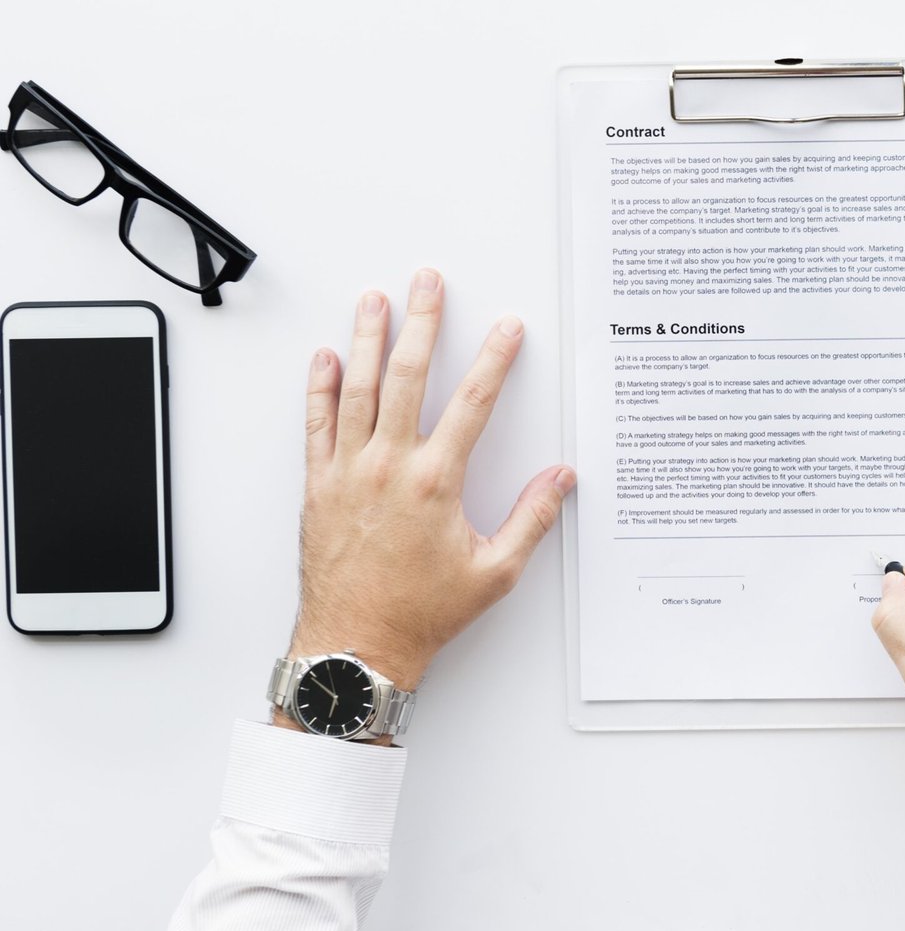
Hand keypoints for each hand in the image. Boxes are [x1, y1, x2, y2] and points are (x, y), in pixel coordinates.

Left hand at [281, 269, 574, 727]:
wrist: (355, 647)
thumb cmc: (420, 614)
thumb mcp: (494, 572)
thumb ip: (531, 519)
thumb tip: (560, 480)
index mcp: (436, 482)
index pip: (473, 403)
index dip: (495, 359)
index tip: (508, 328)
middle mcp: (389, 467)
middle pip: (407, 376)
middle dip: (423, 323)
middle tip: (428, 284)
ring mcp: (348, 472)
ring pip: (357, 389)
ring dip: (366, 339)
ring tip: (374, 301)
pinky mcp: (318, 487)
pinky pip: (317, 425)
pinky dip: (320, 387)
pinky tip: (326, 358)